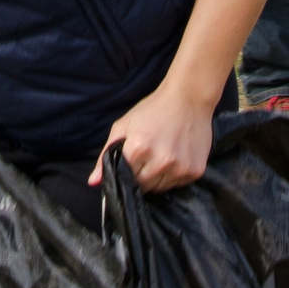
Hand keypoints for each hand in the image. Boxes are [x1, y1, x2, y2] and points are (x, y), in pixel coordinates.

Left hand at [92, 80, 215, 192]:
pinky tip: (174, 158)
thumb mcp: (124, 125)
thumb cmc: (153, 110)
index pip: (125, 179)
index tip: (131, 164)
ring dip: (156, 179)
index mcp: (139, 148)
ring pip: (160, 189)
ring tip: (160, 156)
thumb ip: (106, 154)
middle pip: (143, 187)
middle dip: (140, 177)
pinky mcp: (195, 171)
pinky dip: (173, 176)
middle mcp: (161, 161)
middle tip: (146, 159)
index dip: (125, 173)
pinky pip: (177, 185)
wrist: (189, 98)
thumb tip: (93, 182)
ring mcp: (179, 167)